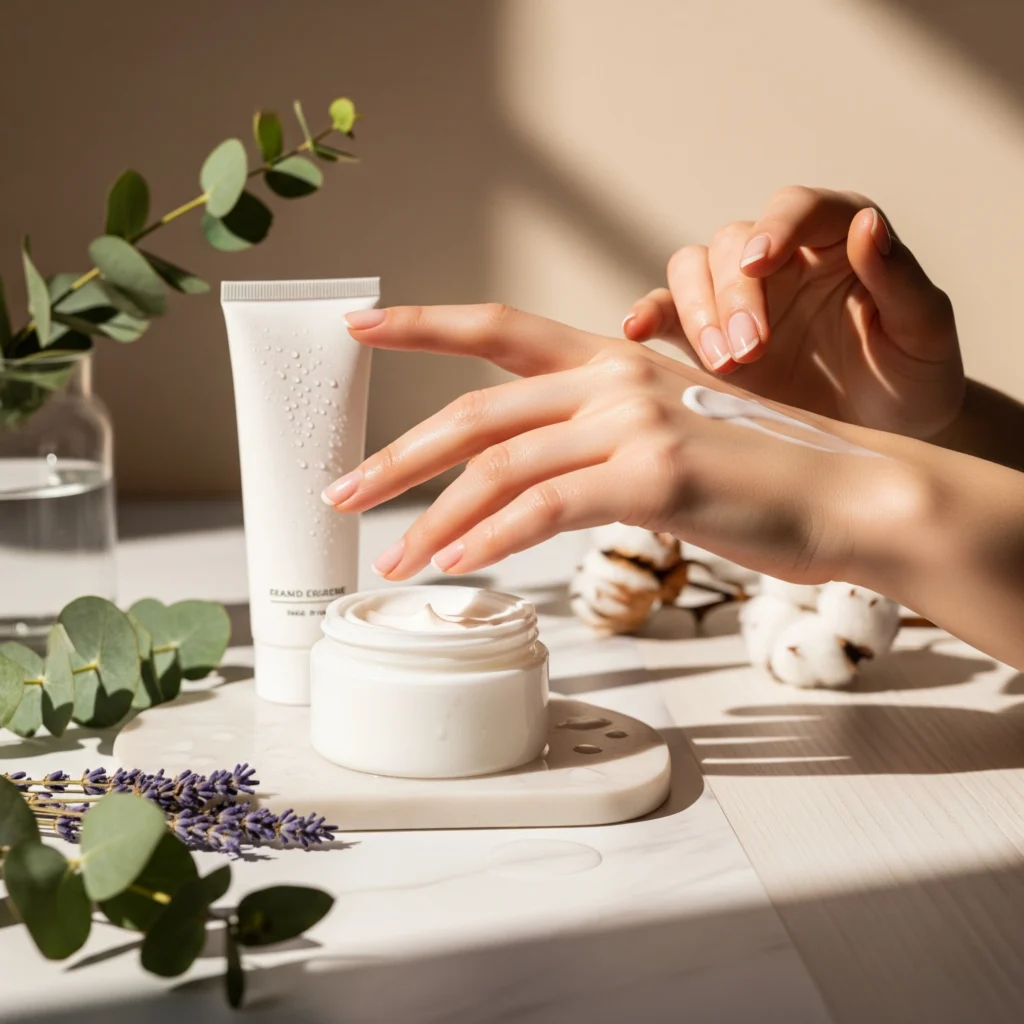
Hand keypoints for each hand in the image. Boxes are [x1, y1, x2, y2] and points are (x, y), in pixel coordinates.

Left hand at [327, 304, 911, 583]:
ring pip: (497, 468)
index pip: (497, 329)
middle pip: (474, 413)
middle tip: (343, 494)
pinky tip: (456, 565)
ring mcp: (632, 421)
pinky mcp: (652, 473)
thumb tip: (527, 486)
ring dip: (431, 519)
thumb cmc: (754, 476)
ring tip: (391, 559)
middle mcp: (613, 378)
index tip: (359, 327)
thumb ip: (593, 444)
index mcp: (610, 362)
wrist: (845, 496)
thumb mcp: (663, 439)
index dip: (421, 324)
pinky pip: (543, 508)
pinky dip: (491, 539)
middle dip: (397, 456)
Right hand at [624, 186, 964, 439]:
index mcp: (837, 237)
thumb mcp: (924, 333)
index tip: (762, 264)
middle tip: (749, 351)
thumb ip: (899, 278)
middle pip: (734, 244)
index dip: (775, 229)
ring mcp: (739, 295)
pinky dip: (648, 316)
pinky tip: (635, 333)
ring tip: (723, 364)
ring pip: (693, 269)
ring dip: (696, 311)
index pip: (796, 207)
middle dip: (735, 294)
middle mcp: (782, 256)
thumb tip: (868, 224)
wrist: (882, 435)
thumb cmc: (912, 379)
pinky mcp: (707, 335)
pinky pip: (666, 312)